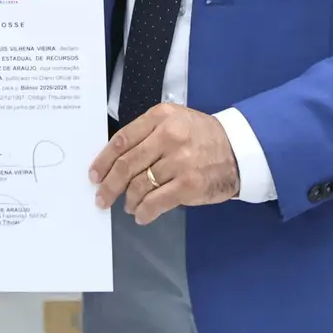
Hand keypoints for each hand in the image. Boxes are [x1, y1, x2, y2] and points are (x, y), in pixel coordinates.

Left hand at [88, 103, 239, 223]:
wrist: (239, 150)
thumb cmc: (202, 136)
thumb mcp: (174, 121)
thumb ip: (147, 134)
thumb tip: (115, 161)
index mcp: (161, 117)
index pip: (122, 140)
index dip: (103, 160)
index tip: (94, 175)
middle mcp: (168, 136)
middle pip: (126, 165)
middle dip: (109, 185)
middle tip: (102, 198)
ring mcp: (179, 161)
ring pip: (139, 185)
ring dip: (128, 200)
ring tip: (128, 206)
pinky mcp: (189, 185)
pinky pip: (156, 202)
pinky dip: (144, 212)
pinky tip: (141, 215)